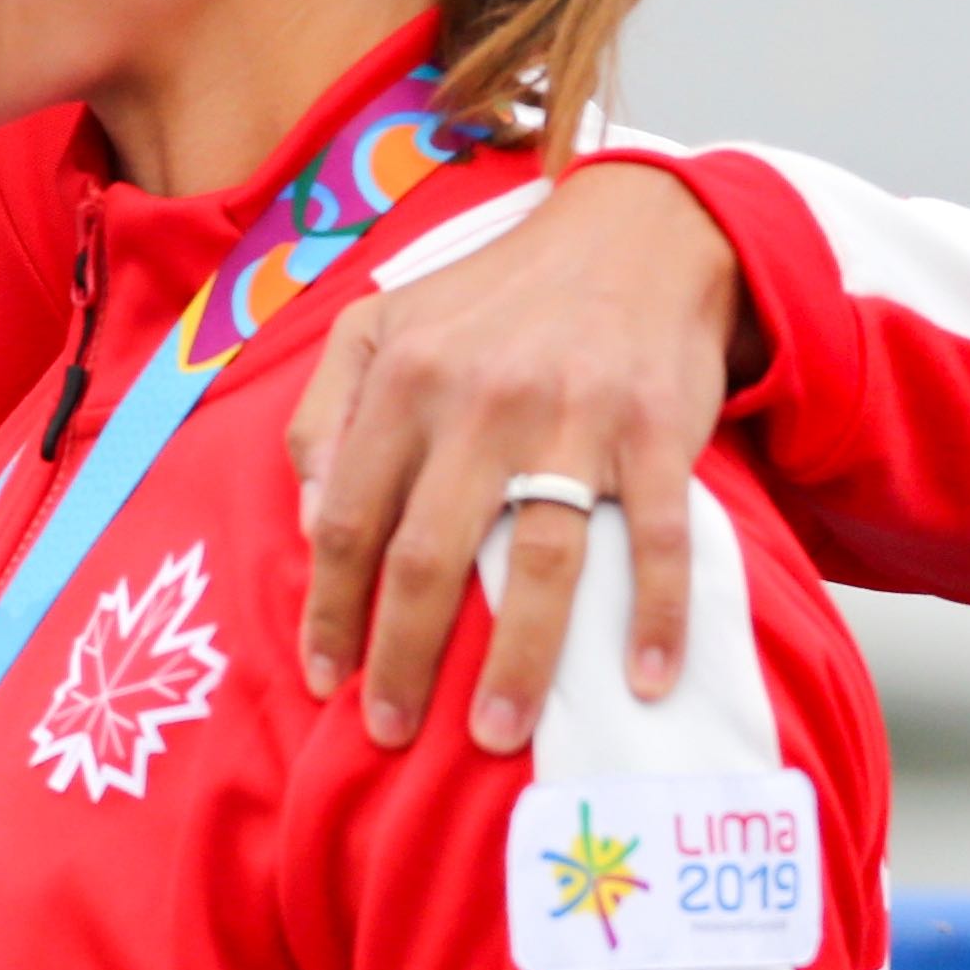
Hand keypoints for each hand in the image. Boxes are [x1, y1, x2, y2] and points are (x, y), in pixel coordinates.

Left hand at [288, 164, 741, 753]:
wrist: (635, 236)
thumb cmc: (493, 301)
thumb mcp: (380, 327)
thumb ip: (325, 415)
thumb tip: (312, 521)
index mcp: (405, 378)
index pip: (349, 516)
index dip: (331, 606)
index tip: (324, 679)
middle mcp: (482, 402)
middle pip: (427, 556)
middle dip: (402, 658)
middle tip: (390, 732)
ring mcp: (574, 420)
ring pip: (537, 563)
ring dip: (517, 661)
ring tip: (493, 733)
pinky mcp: (656, 434)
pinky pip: (656, 540)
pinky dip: (656, 614)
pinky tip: (643, 679)